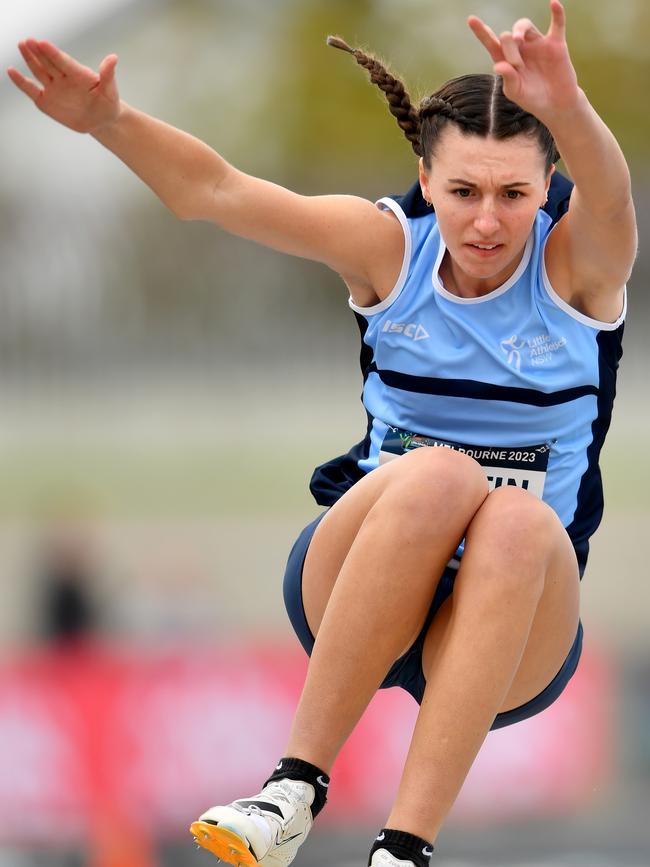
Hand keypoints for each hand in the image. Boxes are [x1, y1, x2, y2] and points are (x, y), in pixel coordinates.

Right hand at [7, 39, 120, 133]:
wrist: (101, 120)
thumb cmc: (108, 104)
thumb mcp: (110, 92)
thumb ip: (108, 75)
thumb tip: (113, 58)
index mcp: (78, 75)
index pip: (64, 62)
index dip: (53, 54)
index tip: (43, 43)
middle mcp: (63, 78)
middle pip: (49, 63)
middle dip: (38, 52)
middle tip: (28, 41)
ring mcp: (54, 88)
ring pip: (39, 71)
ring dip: (30, 59)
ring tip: (22, 46)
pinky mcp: (46, 100)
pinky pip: (31, 90)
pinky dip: (21, 82)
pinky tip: (11, 71)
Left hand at [468, 0, 579, 121]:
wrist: (556, 106)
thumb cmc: (532, 100)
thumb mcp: (516, 93)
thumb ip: (508, 80)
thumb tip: (499, 66)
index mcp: (507, 60)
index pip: (492, 43)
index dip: (481, 32)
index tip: (471, 19)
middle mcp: (520, 49)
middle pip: (508, 36)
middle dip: (508, 46)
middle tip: (515, 64)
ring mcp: (538, 44)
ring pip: (525, 26)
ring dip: (519, 29)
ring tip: (517, 39)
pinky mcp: (556, 45)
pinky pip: (557, 24)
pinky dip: (557, 13)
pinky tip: (553, 3)